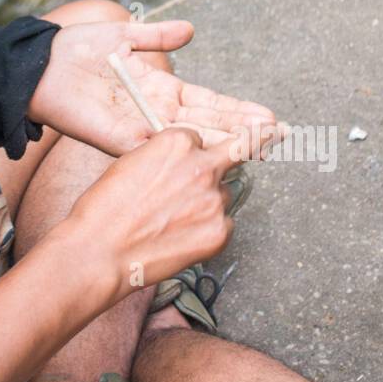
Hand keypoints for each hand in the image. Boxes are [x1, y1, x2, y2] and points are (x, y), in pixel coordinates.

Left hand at [28, 17, 277, 155]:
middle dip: (242, 130)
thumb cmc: (77, 49)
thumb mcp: (124, 37)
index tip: (269, 117)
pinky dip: (178, 151)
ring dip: (220, 142)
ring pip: (188, 139)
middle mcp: (155, 112)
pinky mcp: (115, 138)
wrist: (39, 64)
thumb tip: (190, 31)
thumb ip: (156, 36)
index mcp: (159, 89)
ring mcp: (138, 127)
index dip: (238, 110)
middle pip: (207, 123)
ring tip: (256, 146)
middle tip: (279, 136)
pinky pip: (152, 148)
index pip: (208, 102)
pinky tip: (208, 155)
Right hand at [66, 124, 276, 307]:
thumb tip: (181, 163)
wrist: (101, 251)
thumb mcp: (131, 163)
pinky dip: (209, 228)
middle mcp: (203, 167)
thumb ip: (164, 157)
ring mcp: (215, 201)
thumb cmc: (106, 208)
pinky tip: (181, 237)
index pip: (198, 137)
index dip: (189, 150)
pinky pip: (224, 223)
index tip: (198, 153)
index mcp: (177, 143)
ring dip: (208, 201)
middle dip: (247, 147)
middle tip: (282, 130)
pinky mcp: (220, 232)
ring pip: (224, 194)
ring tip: (173, 221)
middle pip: (230, 155)